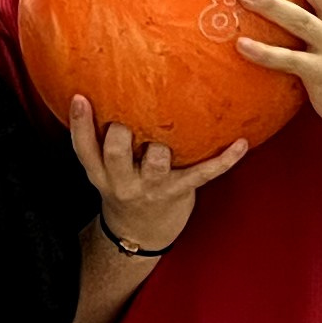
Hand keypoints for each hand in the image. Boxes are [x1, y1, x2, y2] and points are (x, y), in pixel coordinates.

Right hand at [66, 96, 249, 255]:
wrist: (140, 233)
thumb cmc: (125, 187)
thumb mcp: (104, 170)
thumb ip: (100, 140)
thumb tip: (103, 89)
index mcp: (101, 172)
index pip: (84, 148)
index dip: (80, 123)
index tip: (80, 97)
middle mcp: (123, 181)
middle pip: (115, 153)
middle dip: (121, 133)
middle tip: (128, 117)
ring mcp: (153, 187)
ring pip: (156, 162)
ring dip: (163, 145)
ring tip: (173, 123)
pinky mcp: (181, 191)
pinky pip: (204, 173)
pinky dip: (225, 159)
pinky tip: (241, 143)